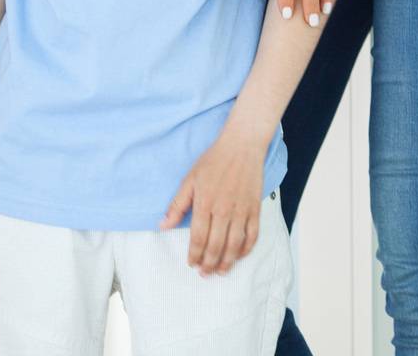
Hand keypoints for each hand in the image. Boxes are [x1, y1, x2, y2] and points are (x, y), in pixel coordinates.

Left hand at [160, 129, 265, 275]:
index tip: (191, 263)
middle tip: (204, 273)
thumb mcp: (190, 179)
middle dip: (209, 264)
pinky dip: (246, 249)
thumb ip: (177, 205)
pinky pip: (252, 235)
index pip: (199, 238)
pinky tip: (239, 256)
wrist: (241, 145)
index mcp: (205, 202)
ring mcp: (241, 210)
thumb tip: (163, 226)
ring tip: (220, 271)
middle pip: (216, 246)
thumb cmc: (213, 160)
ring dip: (227, 262)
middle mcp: (224, 210)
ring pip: (234, 245)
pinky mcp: (255, 209)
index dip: (194, 254)